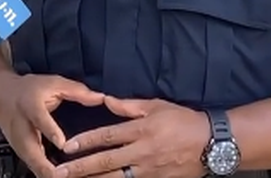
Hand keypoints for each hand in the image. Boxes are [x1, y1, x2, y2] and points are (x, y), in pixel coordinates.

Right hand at [0, 74, 105, 177]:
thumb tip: (101, 98)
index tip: (62, 144)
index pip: (39, 119)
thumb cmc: (30, 89)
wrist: (0, 98)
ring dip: (48, 175)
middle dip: (45, 167)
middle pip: (30, 152)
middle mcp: (22, 128)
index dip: (50, 131)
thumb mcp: (53, 83)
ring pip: (32, 165)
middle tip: (62, 175)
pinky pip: (35, 169)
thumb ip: (77, 91)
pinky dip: (47, 176)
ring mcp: (19, 145)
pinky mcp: (21, 154)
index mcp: (30, 106)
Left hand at [52, 97, 210, 177]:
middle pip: (106, 162)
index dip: (85, 142)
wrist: (212, 143)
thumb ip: (130, 105)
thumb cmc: (184, 120)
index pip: (108, 136)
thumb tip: (106, 100)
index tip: (67, 147)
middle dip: (80, 168)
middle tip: (59, 173)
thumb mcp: (158, 106)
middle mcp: (143, 152)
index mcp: (142, 130)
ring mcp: (149, 170)